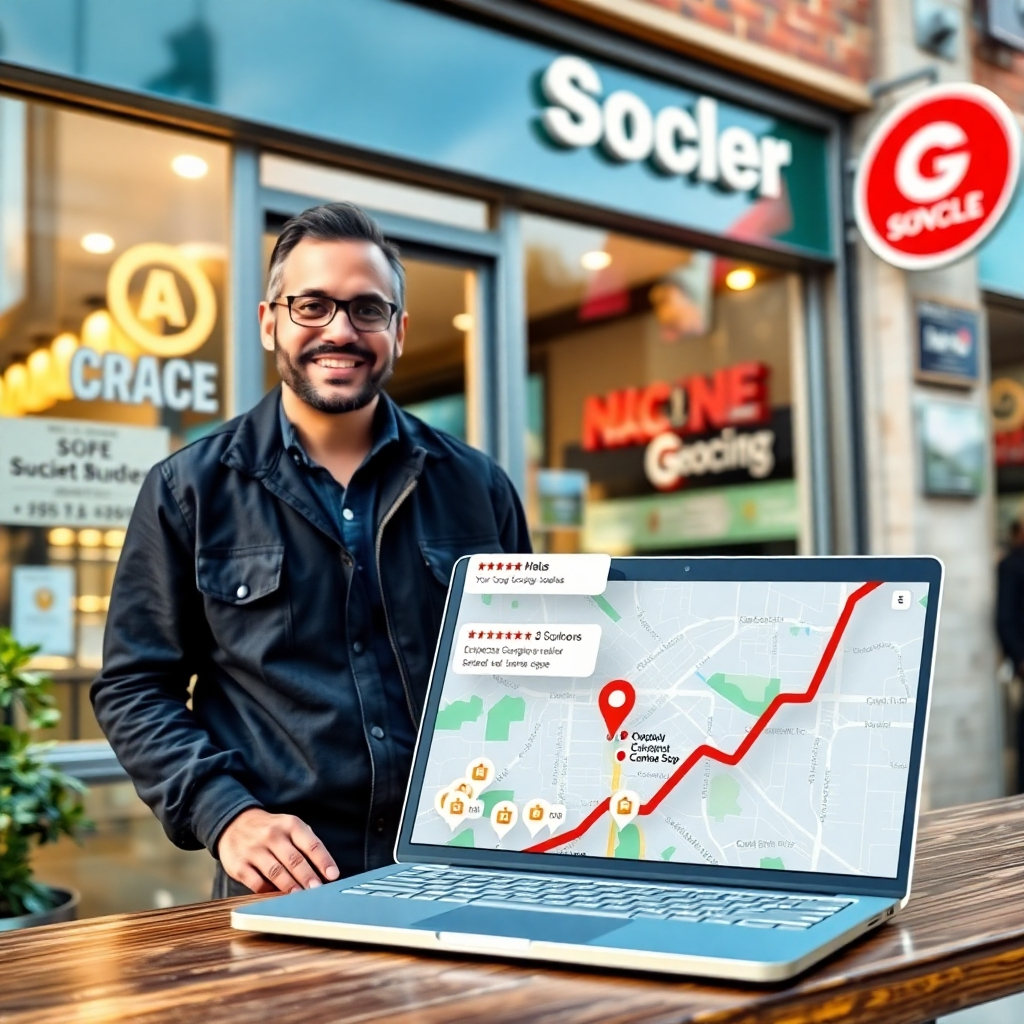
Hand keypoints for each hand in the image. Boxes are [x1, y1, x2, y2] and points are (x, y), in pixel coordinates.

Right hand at [217, 808, 339, 893]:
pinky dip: (268, 891)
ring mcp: (254, 850)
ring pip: (275, 871)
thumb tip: (324, 869)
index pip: (310, 844)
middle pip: (294, 859)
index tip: (333, 875)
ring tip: (300, 898)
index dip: (323, 860)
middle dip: (307, 876)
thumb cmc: (270, 829)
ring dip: (290, 886)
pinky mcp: (239, 865)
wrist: (234, 823)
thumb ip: (306, 843)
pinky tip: (277, 897)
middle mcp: (272, 835)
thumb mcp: (289, 826)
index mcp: (290, 824)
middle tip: (318, 890)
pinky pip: (256, 882)